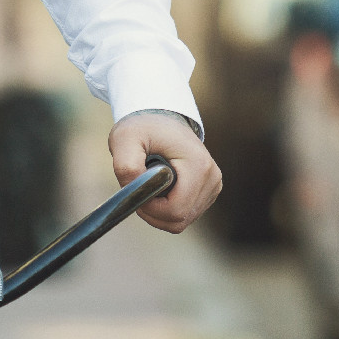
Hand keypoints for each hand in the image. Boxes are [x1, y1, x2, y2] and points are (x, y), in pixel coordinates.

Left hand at [108, 111, 221, 232]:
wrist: (161, 118)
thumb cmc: (144, 127)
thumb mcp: (125, 138)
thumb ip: (125, 165)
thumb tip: (135, 191)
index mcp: (198, 165)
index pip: (176, 210)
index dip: (151, 209)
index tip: (136, 192)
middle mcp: (212, 178)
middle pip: (179, 219)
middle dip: (153, 212)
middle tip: (139, 189)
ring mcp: (213, 186)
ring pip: (182, 220)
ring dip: (159, 212)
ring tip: (149, 185)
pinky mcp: (208, 192)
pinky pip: (185, 215)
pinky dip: (167, 210)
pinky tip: (159, 189)